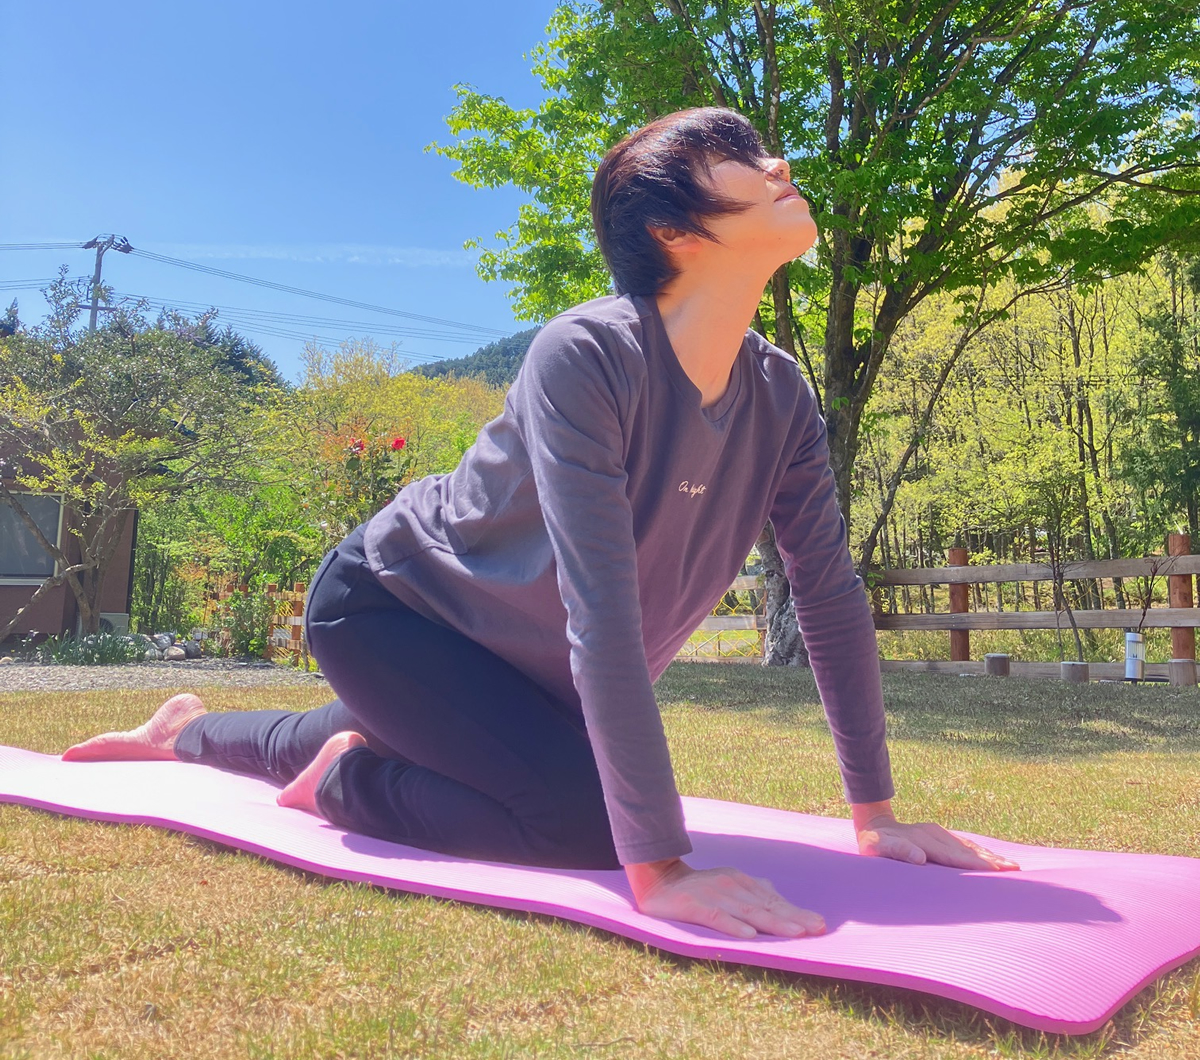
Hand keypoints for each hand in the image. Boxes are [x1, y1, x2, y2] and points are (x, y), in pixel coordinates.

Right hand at [625, 857, 825, 939]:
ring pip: (748, 913)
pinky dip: (733, 926)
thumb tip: (777, 897)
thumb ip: (752, 892)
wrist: (658, 880)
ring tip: (795, 933)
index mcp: (742, 883)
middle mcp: (732, 887)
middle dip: (794, 919)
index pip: (774, 901)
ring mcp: (714, 895)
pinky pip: (717, 917)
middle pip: (767, 907)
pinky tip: (749, 936)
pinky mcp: (695, 905)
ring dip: (773, 923)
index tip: (821, 925)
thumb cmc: (698, 888)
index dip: (797, 913)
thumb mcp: (728, 886)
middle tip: (817, 929)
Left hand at [854, 804, 1019, 871]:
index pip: (954, 855)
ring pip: (968, 845)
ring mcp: (938, 833)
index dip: (975, 864)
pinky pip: (963, 844)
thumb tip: (920, 858)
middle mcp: (934, 834)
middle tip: (1014, 870)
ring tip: (1011, 865)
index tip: (996, 871)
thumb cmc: (874, 844)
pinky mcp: (938, 835)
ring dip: (990, 855)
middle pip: (967, 849)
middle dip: (991, 860)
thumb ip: (899, 852)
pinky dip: (980, 851)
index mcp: (923, 840)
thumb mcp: (879, 848)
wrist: (871, 825)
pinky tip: (992, 858)